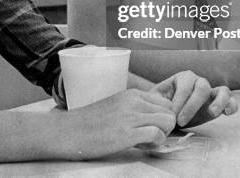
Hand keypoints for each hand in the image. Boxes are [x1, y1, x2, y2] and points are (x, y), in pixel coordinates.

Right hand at [61, 89, 175, 159]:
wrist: (69, 131)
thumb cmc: (90, 122)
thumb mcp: (115, 106)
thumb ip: (134, 109)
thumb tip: (152, 121)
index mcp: (131, 94)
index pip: (165, 102)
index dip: (163, 117)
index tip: (152, 126)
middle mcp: (133, 101)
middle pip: (170, 111)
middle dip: (165, 127)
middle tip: (150, 136)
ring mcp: (131, 116)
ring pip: (167, 121)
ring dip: (162, 134)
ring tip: (146, 141)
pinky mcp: (127, 133)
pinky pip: (157, 135)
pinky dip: (155, 143)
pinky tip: (142, 146)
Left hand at [154, 70, 236, 127]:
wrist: (170, 114)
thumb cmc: (163, 105)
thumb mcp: (156, 100)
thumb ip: (157, 100)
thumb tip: (160, 106)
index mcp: (183, 77)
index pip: (185, 87)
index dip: (179, 102)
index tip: (172, 117)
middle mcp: (199, 81)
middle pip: (202, 88)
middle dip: (192, 106)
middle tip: (181, 121)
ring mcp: (211, 92)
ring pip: (222, 90)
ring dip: (219, 101)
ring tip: (212, 113)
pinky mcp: (219, 104)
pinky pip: (231, 101)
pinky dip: (232, 105)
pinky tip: (227, 113)